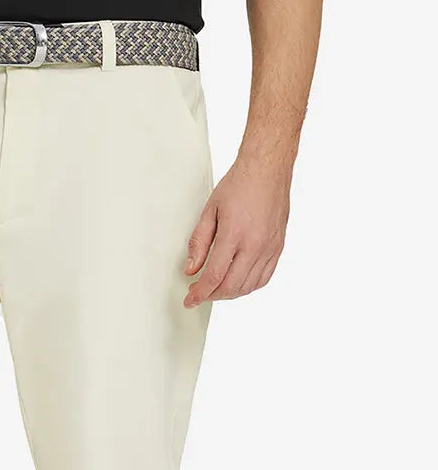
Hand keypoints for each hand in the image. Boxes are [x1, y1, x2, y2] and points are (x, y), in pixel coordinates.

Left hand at [183, 158, 290, 307]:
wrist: (268, 169)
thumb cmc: (240, 184)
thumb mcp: (210, 211)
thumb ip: (199, 243)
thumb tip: (191, 268)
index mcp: (235, 234)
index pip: (214, 276)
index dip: (200, 293)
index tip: (190, 300)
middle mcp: (255, 244)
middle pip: (231, 286)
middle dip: (211, 295)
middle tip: (199, 292)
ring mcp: (270, 248)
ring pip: (248, 287)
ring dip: (229, 293)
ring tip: (215, 288)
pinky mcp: (278, 247)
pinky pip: (264, 278)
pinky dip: (248, 286)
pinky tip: (237, 282)